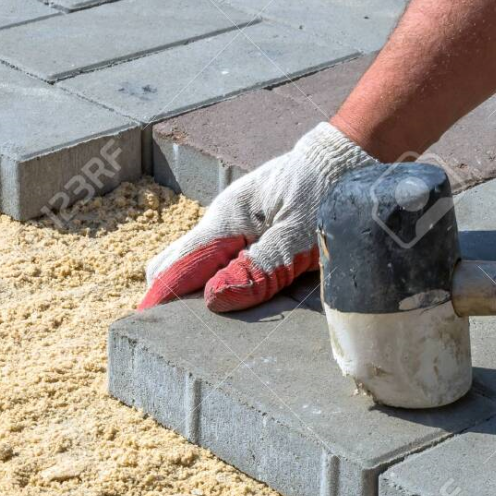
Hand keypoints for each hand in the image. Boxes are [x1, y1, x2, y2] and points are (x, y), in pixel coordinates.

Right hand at [139, 123, 374, 313]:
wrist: (347, 158)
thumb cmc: (328, 191)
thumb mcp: (300, 234)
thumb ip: (260, 267)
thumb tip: (214, 300)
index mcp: (226, 219)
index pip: (178, 264)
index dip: (160, 298)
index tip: (147, 331)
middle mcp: (222, 221)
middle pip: (176, 263)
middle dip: (172, 297)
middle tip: (180, 337)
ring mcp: (235, 225)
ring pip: (199, 263)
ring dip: (199, 292)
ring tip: (209, 330)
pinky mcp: (251, 231)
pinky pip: (223, 260)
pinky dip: (222, 282)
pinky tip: (237, 304)